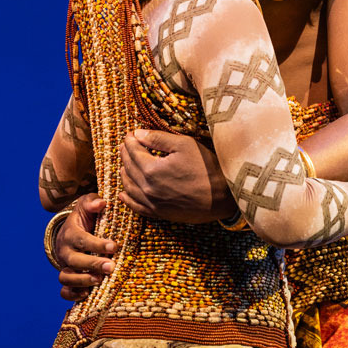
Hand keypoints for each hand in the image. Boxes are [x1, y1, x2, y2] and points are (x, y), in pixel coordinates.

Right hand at [54, 193, 115, 301]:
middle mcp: (65, 251)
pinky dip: (73, 294)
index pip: (81, 239)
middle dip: (92, 264)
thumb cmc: (84, 217)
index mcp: (70, 233)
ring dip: (82, 280)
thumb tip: (101, 203)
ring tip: (99, 281)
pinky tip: (87, 293)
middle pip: (74, 260)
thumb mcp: (87, 205)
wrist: (71, 231)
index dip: (97, 244)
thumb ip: (92, 202)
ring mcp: (64, 266)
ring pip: (66, 277)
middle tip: (111, 267)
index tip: (114, 246)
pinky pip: (64, 291)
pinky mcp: (67, 279)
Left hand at [119, 130, 233, 223]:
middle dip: (126, 154)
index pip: (133, 151)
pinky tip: (124, 193)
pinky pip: (136, 207)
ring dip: (124, 173)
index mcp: (152, 169)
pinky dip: (127, 199)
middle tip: (126, 145)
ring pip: (129, 187)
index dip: (130, 140)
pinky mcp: (160, 213)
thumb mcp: (185, 145)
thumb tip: (137, 134)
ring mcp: (153, 203)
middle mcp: (147, 188)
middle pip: (128, 168)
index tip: (130, 134)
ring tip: (124, 164)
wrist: (223, 196)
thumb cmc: (207, 167)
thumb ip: (158, 139)